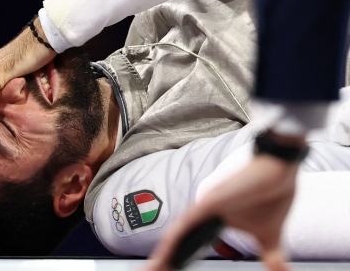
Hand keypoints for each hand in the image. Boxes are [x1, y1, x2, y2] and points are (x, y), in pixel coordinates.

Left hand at [143, 151, 301, 270]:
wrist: (279, 170)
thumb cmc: (271, 198)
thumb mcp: (269, 239)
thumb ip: (269, 258)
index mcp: (213, 224)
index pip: (190, 247)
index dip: (177, 261)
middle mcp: (203, 216)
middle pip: (179, 243)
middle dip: (164, 262)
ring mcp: (203, 208)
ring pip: (176, 236)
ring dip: (162, 256)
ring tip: (152, 270)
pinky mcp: (208, 202)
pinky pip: (185, 224)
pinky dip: (172, 241)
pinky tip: (161, 255)